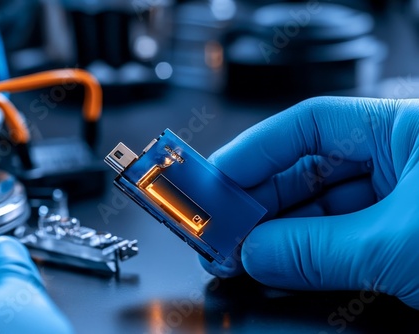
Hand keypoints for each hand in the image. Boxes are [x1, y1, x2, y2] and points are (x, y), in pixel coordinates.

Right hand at [200, 96, 418, 308]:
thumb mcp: (398, 244)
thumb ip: (317, 250)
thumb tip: (255, 253)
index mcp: (407, 130)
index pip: (311, 124)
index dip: (257, 149)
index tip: (218, 177)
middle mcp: (399, 159)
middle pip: (306, 169)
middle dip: (259, 201)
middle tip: (221, 226)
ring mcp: (398, 201)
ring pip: (317, 210)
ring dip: (275, 235)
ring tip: (239, 254)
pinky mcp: (396, 239)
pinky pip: (336, 241)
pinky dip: (303, 257)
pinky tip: (273, 268)